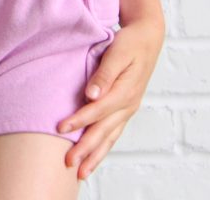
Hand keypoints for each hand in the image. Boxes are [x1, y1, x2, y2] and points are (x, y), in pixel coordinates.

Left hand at [56, 16, 164, 180]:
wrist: (149, 38)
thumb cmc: (131, 42)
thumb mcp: (118, 52)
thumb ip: (105, 74)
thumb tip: (91, 94)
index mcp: (126, 91)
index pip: (98, 110)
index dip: (79, 120)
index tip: (61, 128)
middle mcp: (128, 104)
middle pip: (104, 131)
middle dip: (86, 149)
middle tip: (68, 164)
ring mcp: (129, 108)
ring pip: (110, 137)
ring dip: (95, 155)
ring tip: (82, 172)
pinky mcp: (126, 108)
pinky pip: (114, 133)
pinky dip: (104, 147)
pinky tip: (95, 156)